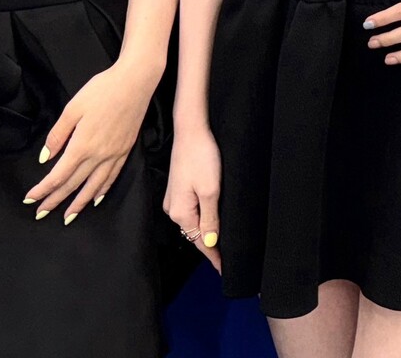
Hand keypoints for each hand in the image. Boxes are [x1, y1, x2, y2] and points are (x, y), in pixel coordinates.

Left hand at [24, 59, 156, 223]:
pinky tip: (96, 199)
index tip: (31, 199)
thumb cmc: (102, 90)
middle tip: (41, 213)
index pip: (58, 176)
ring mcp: (114, 155)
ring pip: (93, 187)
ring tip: (68, 217)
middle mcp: (98, 156)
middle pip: (73, 185)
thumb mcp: (72, 108)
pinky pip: (112, 177)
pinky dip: (102, 191)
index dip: (43, 190)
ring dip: (79, 203)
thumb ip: (58, 135)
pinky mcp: (125, 150)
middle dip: (55, 201)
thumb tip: (46, 157)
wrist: (135, 81)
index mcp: (82, 146)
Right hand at [163, 123, 222, 270]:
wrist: (191, 129)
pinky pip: (191, 210)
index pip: (199, 242)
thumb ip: (210, 218)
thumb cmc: (201, 156)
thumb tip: (208, 242)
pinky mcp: (178, 188)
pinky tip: (211, 221)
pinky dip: (202, 218)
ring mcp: (174, 198)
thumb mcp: (210, 190)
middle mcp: (173, 209)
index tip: (224, 270)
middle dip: (209, 246)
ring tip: (221, 244)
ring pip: (193, 222)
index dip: (213, 257)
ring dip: (206, 232)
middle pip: (194, 233)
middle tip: (227, 260)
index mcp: (180, 212)